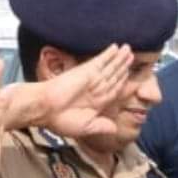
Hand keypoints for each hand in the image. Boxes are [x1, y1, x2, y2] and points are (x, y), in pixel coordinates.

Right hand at [3, 44, 131, 140]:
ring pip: (110, 67)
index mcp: (95, 103)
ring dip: (120, 59)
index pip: (113, 90)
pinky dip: (109, 54)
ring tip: (128, 50)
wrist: (45, 109)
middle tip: (132, 56)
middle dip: (123, 66)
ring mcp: (91, 79)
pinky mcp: (86, 71)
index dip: (122, 82)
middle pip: (113, 75)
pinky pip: (100, 61)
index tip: (129, 75)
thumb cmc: (60, 120)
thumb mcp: (86, 127)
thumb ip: (101, 126)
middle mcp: (95, 89)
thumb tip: (114, 129)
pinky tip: (116, 48)